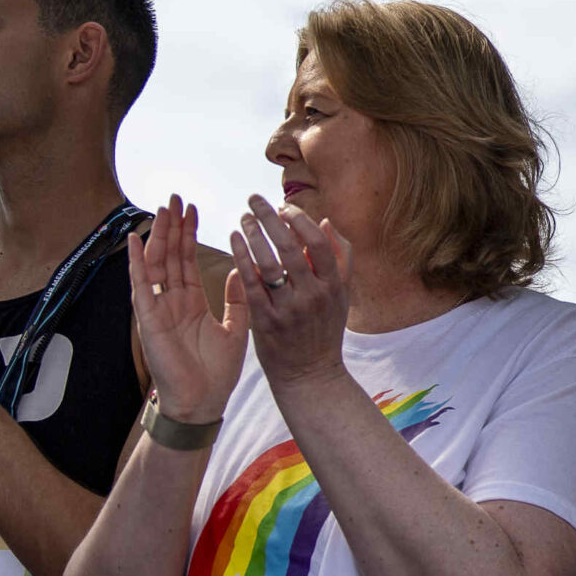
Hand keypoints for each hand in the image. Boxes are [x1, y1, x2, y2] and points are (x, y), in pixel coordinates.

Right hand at [127, 196, 247, 422]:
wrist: (202, 404)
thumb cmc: (215, 373)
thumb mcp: (235, 329)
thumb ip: (237, 300)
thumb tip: (243, 271)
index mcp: (190, 303)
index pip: (187, 261)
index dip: (188, 235)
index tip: (193, 209)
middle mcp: (171, 303)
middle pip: (169, 257)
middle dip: (172, 227)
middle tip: (175, 198)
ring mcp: (157, 310)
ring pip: (155, 265)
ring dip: (157, 237)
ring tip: (160, 209)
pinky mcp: (149, 321)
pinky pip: (141, 288)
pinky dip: (137, 264)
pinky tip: (136, 241)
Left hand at [233, 195, 350, 387]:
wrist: (309, 375)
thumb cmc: (323, 330)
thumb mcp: (342, 294)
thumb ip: (339, 257)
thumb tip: (324, 221)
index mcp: (334, 285)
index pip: (318, 242)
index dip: (299, 220)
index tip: (283, 207)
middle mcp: (313, 295)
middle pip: (291, 247)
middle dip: (270, 218)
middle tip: (254, 200)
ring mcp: (289, 309)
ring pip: (269, 262)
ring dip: (253, 234)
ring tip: (242, 218)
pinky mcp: (266, 321)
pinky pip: (251, 283)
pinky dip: (241, 258)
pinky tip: (233, 241)